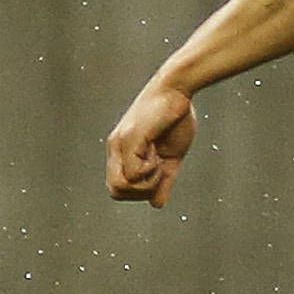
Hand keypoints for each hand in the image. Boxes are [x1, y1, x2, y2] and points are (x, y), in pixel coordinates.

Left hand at [105, 83, 196, 207]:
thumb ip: (163, 179)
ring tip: (159, 163)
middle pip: (116, 191)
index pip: (119, 188)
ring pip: (122, 186)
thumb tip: (156, 204)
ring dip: (146, 182)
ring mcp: (120, 144)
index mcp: (123, 151)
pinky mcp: (130, 139)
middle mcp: (116, 148)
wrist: (178, 88)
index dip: (140, 191)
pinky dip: (150, 171)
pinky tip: (159, 155)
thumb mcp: (171, 155)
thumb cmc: (176, 116)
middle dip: (141, 191)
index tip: (159, 174)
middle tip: (159, 172)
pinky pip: (133, 172)